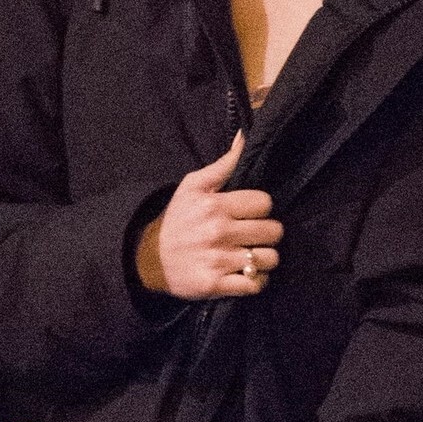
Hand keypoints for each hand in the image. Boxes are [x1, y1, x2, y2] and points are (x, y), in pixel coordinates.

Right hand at [134, 133, 283, 299]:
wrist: (149, 258)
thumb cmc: (177, 219)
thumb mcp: (193, 186)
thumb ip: (224, 164)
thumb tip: (245, 136)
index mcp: (215, 205)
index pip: (265, 203)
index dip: (261, 208)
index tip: (250, 214)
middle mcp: (218, 232)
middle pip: (273, 231)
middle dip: (267, 233)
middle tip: (254, 235)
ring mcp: (218, 260)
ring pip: (269, 258)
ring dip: (264, 258)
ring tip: (251, 255)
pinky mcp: (216, 285)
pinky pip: (256, 284)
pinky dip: (256, 281)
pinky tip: (247, 274)